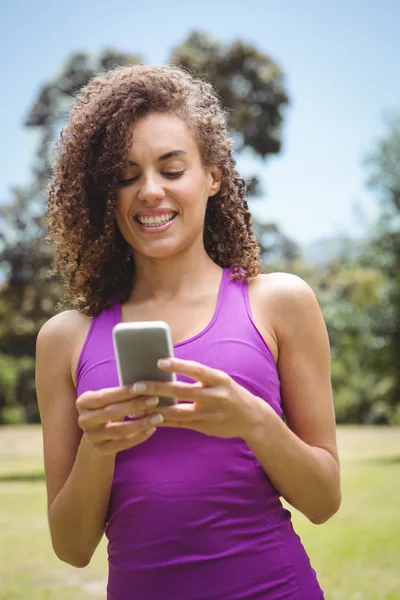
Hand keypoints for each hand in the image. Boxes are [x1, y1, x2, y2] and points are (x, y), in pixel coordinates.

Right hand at [76, 386, 163, 455]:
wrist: (98, 433)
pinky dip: (139, 437)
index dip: (123, 392)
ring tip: (158, 417)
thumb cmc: (110, 407)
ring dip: (141, 423)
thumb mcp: (109, 398)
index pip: (104, 396)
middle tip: (155, 400)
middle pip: (111, 412)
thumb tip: (144, 381)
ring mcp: (91, 437)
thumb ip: (121, 391)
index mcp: (83, 402)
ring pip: (119, 431)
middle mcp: (83, 420)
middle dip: (135, 406)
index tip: (143, 386)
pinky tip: (152, 429)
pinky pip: (122, 444)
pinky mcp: (101, 450)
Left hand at [130, 358, 264, 439]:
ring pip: (177, 411)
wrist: (251, 418)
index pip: (196, 370)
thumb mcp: (219, 380)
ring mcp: (209, 414)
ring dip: (155, 408)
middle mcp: (215, 396)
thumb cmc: (229, 393)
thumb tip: (168, 370)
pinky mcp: (204, 427)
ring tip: (136, 404)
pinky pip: (179, 424)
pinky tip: (148, 418)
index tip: (159, 361)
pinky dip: (163, 420)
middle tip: (137, 385)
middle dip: (157, 388)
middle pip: (181, 391)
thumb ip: (198, 377)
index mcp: (218, 379)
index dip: (178, 366)